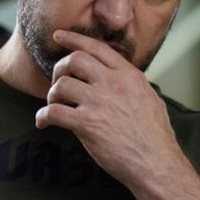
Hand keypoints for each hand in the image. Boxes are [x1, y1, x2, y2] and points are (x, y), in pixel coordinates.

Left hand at [35, 29, 186, 186]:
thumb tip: (123, 80)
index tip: (59, 36)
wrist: (156, 163)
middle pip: (75, 60)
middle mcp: (114, 84)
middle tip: (57, 83)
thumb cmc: (157, 137)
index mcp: (130, 76)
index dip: (74, 39)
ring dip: (52, 95)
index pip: (97, 48)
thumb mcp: (151, 99)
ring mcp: (99, 103)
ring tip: (54, 106)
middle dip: (60, 68)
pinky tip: (44, 123)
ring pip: (62, 84)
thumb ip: (133, 85)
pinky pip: (54, 112)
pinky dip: (43, 117)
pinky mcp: (87, 124)